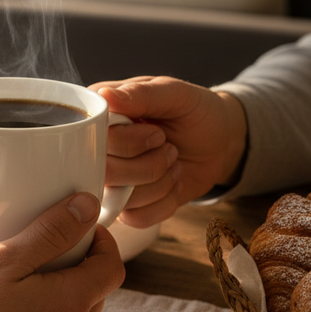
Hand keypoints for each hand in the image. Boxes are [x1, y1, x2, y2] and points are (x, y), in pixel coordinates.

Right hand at [0, 191, 125, 311]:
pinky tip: (9, 308)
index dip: (102, 241)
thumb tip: (87, 206)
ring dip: (62, 291)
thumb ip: (50, 232)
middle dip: (81, 264)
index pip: (113, 267)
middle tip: (48, 244)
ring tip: (24, 274)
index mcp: (71, 303)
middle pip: (96, 291)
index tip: (78, 226)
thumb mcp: (3, 260)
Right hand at [90, 76, 246, 226]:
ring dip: (160, 183)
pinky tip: (172, 183)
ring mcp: (109, 182)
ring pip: (120, 200)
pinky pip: (135, 218)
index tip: (158, 134)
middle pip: (105, 174)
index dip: (127, 144)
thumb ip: (140, 94)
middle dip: (149, 165)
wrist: (219, 141)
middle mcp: (96, 150)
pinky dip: (163, 202)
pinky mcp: (126, 205)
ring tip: (172, 161)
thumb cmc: (194, 111)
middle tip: (169, 148)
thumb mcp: (174, 93)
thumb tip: (104, 96)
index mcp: (98, 116)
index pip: (91, 140)